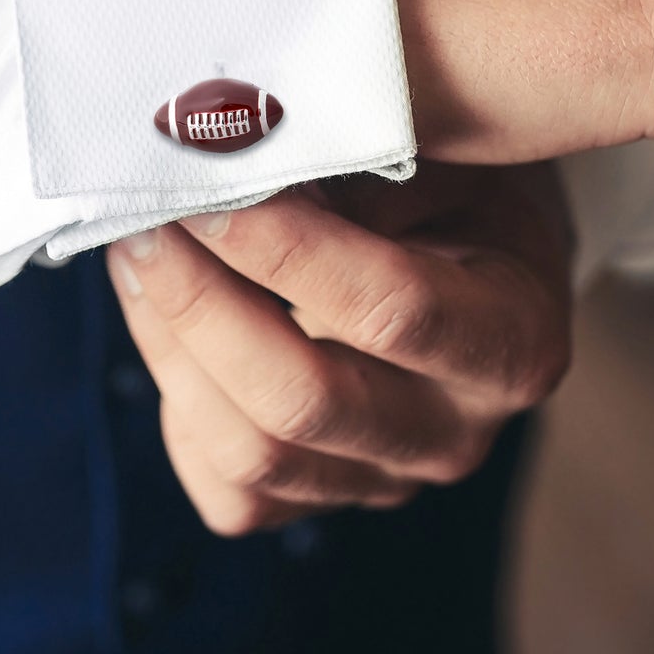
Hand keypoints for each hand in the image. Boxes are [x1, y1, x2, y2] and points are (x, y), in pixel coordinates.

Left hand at [103, 163, 571, 536]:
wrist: (484, 257)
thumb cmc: (462, 190)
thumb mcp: (443, 154)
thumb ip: (357, 165)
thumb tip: (232, 162)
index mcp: (514, 341)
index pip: (388, 309)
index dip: (284, 251)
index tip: (208, 187)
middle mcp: (457, 433)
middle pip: (306, 402)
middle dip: (203, 305)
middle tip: (147, 220)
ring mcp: (388, 479)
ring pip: (254, 455)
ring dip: (173, 348)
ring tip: (139, 255)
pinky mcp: (326, 498)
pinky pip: (231, 491)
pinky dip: (182, 409)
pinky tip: (168, 325)